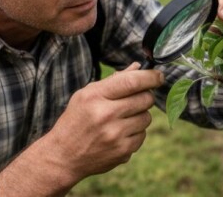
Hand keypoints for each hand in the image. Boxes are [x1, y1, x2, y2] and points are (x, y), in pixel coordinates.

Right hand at [47, 63, 163, 177]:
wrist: (63, 156)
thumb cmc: (75, 120)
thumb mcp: (86, 95)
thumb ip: (113, 81)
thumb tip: (138, 67)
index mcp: (95, 97)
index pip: (131, 81)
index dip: (150, 76)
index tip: (159, 75)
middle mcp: (106, 115)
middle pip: (144, 99)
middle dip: (144, 96)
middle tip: (134, 99)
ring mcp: (115, 136)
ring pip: (147, 118)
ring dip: (139, 115)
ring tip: (122, 118)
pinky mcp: (122, 152)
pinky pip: (142, 136)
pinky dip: (135, 132)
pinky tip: (119, 134)